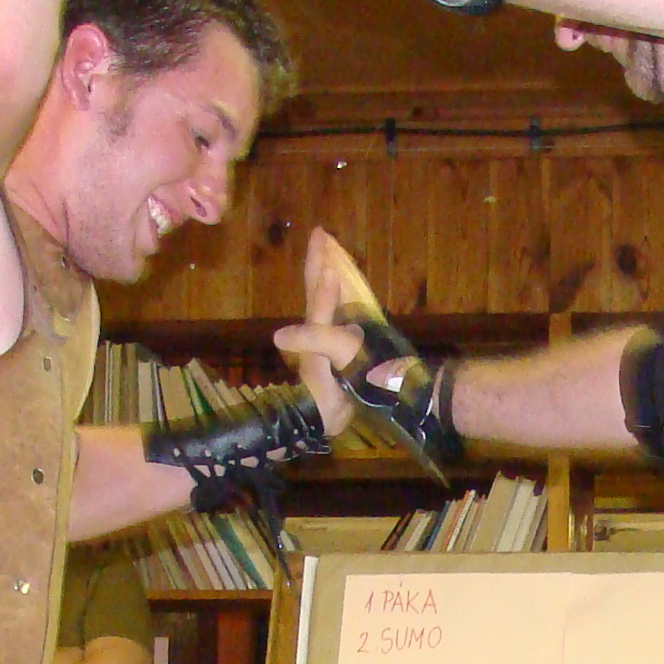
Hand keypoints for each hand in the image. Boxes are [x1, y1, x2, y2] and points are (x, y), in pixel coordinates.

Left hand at [273, 229, 394, 435]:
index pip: (315, 287)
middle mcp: (319, 332)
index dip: (317, 261)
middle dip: (322, 263)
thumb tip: (324, 282)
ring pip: (329, 302)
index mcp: (313, 329)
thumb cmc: (322, 396)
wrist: (323, 430)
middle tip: (324, 236)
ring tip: (334, 258)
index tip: (320, 233)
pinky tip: (350, 301)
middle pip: (319, 290)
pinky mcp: (345, 358)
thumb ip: (319, 324)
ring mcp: (331, 345)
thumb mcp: (321, 359)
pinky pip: (342, 319)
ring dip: (331, 278)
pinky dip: (345, 302)